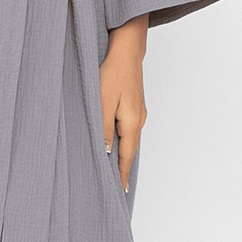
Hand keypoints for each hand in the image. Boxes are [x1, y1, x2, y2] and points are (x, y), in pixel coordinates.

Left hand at [99, 18, 147, 191]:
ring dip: (121, 153)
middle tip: (115, 187)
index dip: (121, 175)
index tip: (119, 193)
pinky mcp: (133, 104)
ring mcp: (138, 112)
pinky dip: (121, 139)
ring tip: (112, 169)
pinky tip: (113, 142)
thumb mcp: (103, 101)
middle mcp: (138, 120)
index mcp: (132, 123)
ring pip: (128, 139)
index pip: (126, 157)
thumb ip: (104, 128)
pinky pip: (127, 128)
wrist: (126, 49)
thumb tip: (107, 153)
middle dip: (122, 168)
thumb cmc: (113, 72)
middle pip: (130, 150)